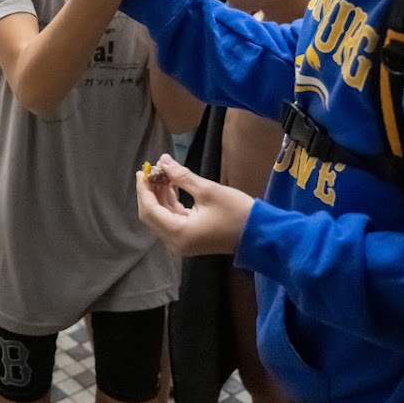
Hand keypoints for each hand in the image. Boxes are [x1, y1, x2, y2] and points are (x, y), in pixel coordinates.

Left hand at [135, 155, 253, 255]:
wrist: (260, 235)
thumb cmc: (236, 212)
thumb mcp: (208, 190)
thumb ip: (181, 176)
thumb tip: (162, 160)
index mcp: (178, 233)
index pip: (149, 210)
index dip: (144, 189)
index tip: (143, 170)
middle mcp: (175, 242)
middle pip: (151, 215)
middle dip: (149, 192)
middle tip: (151, 170)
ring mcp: (182, 242)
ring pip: (161, 217)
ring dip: (159, 196)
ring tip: (162, 173)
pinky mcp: (190, 239)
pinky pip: (172, 220)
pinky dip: (169, 203)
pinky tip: (171, 185)